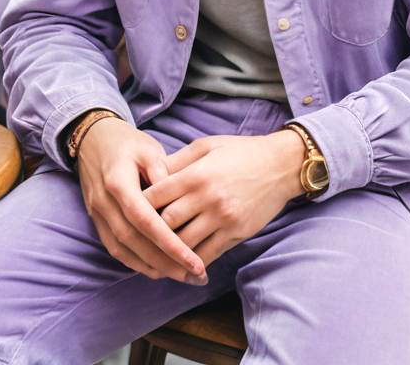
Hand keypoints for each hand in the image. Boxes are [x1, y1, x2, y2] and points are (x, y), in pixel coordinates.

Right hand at [76, 117, 206, 284]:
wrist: (92, 138)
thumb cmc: (126, 142)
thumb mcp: (148, 148)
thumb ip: (163, 172)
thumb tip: (179, 199)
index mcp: (118, 182)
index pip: (145, 220)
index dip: (169, 243)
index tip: (194, 260)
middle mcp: (105, 202)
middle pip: (134, 241)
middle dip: (164, 262)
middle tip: (194, 275)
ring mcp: (97, 213)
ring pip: (123, 250)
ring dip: (151, 267)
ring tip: (181, 276)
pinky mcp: (96, 219)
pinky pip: (114, 248)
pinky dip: (135, 262)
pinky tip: (157, 269)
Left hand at [144, 131, 305, 268]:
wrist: (281, 166)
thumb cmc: (241, 152)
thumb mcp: (207, 146)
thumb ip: (178, 160)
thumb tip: (151, 174)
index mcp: (197, 174)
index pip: (157, 195)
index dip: (139, 204)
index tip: (129, 209)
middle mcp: (208, 198)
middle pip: (167, 223)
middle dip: (150, 230)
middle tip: (137, 234)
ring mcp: (223, 218)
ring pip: (185, 244)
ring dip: (168, 251)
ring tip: (154, 253)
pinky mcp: (236, 233)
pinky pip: (208, 254)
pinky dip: (192, 261)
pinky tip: (182, 263)